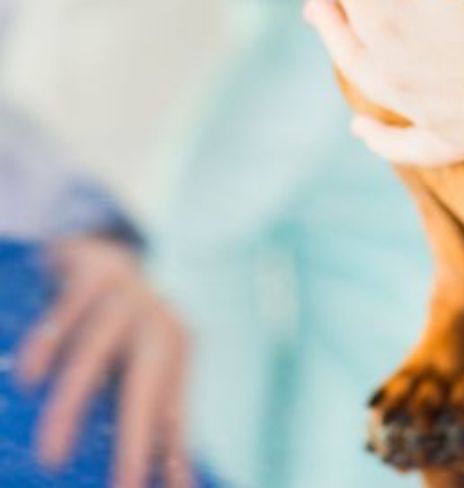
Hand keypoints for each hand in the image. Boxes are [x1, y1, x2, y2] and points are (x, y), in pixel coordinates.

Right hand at [17, 236, 192, 487]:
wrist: (104, 253)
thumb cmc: (123, 327)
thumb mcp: (145, 363)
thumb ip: (157, 419)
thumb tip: (178, 480)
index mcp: (175, 347)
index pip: (174, 406)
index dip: (171, 450)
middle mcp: (156, 320)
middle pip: (146, 381)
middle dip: (136, 435)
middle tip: (125, 486)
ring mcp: (125, 295)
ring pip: (96, 351)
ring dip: (75, 404)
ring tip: (51, 457)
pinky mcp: (93, 274)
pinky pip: (66, 313)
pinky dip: (47, 346)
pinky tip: (30, 378)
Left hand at [303, 0, 463, 165]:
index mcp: (386, 19)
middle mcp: (389, 69)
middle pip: (353, 22)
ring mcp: (420, 110)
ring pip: (364, 75)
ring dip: (340, 45)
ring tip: (320, 22)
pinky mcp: (454, 140)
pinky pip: (402, 144)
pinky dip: (378, 139)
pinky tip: (361, 135)